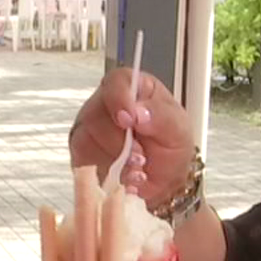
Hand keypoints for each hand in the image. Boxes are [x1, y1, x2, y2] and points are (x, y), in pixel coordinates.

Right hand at [69, 68, 194, 199]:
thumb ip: (161, 117)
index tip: (129, 120)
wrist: (164, 179)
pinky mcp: (82, 152)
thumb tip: (139, 112)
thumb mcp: (178, 129)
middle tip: (141, 157)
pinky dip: (106, 173)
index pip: (116, 82)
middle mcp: (106, 104)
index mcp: (133, 88)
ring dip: (116, 161)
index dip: (119, 99)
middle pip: (97, 115)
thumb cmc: (170, 145)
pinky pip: (83, 161)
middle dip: (121, 143)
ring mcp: (90, 128)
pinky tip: (124, 177)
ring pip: (88, 140)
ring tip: (137, 169)